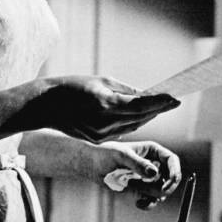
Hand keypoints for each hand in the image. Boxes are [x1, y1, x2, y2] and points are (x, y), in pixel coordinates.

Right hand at [23, 76, 179, 142]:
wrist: (45, 105)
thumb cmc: (73, 86)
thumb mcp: (101, 81)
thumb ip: (126, 91)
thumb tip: (147, 95)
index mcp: (105, 104)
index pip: (141, 105)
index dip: (161, 102)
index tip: (176, 97)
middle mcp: (104, 123)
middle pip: (140, 118)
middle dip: (158, 109)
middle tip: (174, 100)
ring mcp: (100, 135)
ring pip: (133, 126)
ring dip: (148, 116)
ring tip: (162, 105)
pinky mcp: (97, 140)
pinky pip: (122, 131)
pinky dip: (133, 123)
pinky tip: (143, 115)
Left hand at [86, 140, 182, 208]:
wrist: (94, 165)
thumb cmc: (107, 153)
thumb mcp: (122, 156)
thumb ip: (138, 164)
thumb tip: (154, 174)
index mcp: (153, 152)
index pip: (172, 160)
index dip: (175, 171)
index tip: (170, 183)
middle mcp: (154, 165)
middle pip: (170, 179)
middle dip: (160, 186)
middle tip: (146, 188)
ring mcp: (149, 179)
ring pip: (161, 192)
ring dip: (147, 192)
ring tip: (128, 184)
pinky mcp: (142, 191)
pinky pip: (152, 201)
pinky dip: (147, 204)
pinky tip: (137, 203)